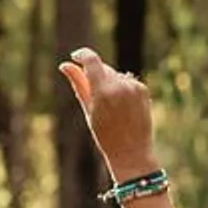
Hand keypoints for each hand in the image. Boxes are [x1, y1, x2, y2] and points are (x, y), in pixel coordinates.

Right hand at [59, 46, 155, 179]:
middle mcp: (120, 85)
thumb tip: (65, 65)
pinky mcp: (143, 89)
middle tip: (94, 100)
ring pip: (115, 75)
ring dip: (108, 83)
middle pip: (103, 68)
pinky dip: (121, 88)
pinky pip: (127, 81)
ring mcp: (134, 87)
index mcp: (103, 91)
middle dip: (95, 76)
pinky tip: (122, 108)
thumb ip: (78, 84)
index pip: (91, 60)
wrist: (132, 152)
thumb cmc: (105, 135)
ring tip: (110, 109)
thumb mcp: (88, 110)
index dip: (82, 54)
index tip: (75, 56)